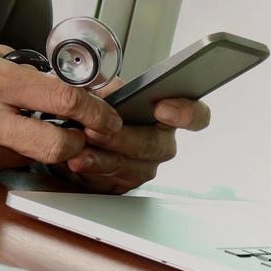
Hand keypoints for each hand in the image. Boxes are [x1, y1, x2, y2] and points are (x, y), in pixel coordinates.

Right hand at [0, 39, 123, 176]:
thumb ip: (23, 69)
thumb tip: (66, 85)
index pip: (64, 102)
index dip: (98, 113)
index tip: (109, 117)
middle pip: (58, 146)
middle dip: (79, 143)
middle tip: (83, 134)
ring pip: (31, 157)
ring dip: (38, 146)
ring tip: (18, 123)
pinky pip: (2, 165)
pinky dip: (7, 152)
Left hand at [62, 97, 211, 193]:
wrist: (74, 132)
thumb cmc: (95, 108)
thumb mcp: (100, 89)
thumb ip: (105, 86)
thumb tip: (100, 86)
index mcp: (167, 113)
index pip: (196, 116)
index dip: (186, 113)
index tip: (161, 109)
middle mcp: (161, 142)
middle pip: (158, 146)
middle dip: (124, 138)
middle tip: (97, 131)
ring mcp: (146, 165)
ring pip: (136, 169)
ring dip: (105, 159)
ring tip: (81, 149)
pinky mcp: (126, 183)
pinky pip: (116, 183)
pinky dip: (94, 173)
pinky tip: (79, 162)